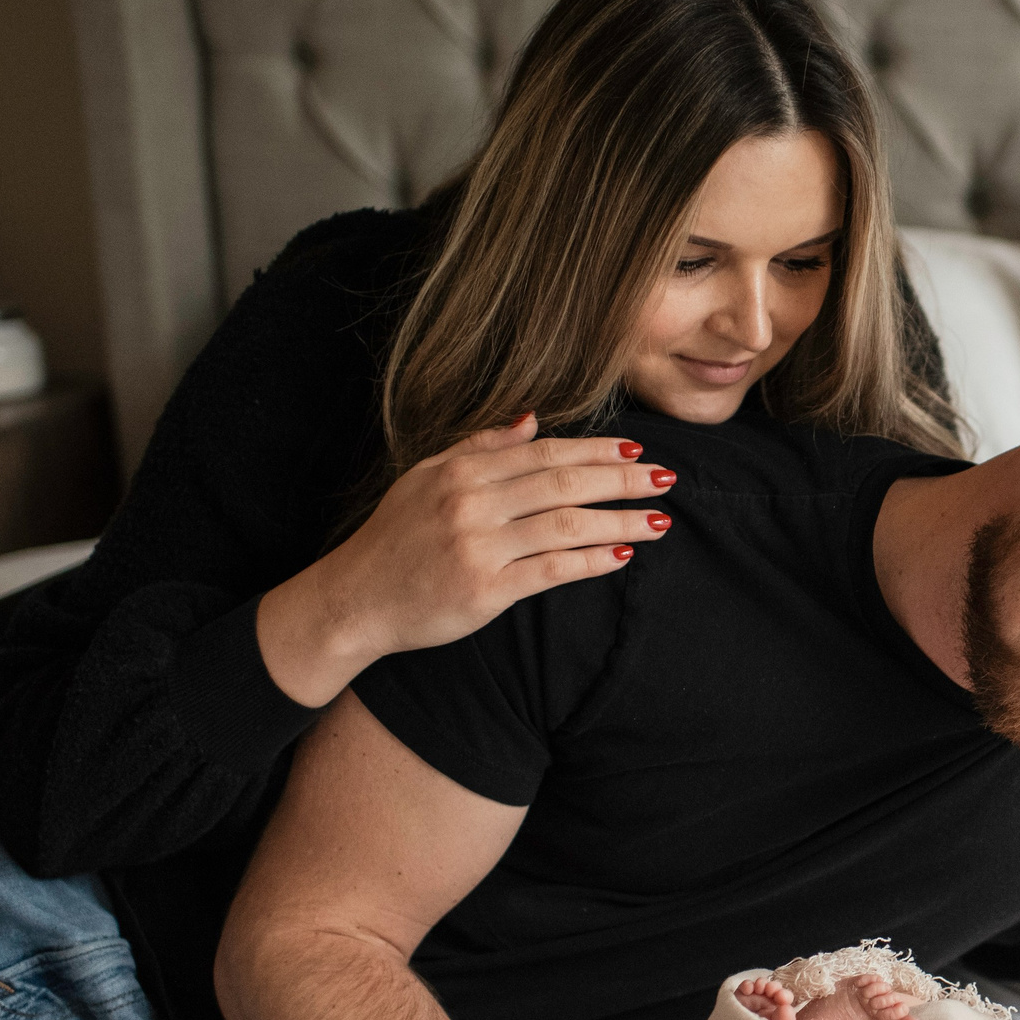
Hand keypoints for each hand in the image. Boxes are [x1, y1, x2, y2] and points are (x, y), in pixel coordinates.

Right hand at [258, 414, 678, 706]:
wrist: (353, 600)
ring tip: (658, 520)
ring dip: (618, 521)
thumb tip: (531, 419)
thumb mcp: (425, 478)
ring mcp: (478, 546)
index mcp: (461, 471)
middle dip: (621, 478)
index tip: (636, 448)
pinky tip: (622, 556)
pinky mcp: (483, 590)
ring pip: (565, 524)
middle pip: (563, 482)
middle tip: (665, 477)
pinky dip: (590, 561)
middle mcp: (470, 502)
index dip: (595, 449)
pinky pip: (550, 570)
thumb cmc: (394, 539)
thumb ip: (480, 447)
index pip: (544, 452)